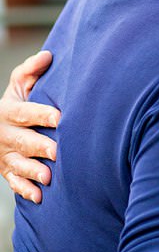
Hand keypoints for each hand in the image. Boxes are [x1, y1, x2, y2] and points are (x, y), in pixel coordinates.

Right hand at [1, 50, 58, 202]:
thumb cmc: (15, 103)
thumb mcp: (17, 86)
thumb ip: (29, 72)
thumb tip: (47, 56)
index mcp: (8, 112)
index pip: (25, 113)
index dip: (41, 114)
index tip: (60, 117)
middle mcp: (4, 135)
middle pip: (23, 141)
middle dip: (40, 147)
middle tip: (58, 151)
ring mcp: (4, 155)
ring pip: (17, 164)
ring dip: (32, 171)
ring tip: (48, 176)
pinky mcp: (5, 171)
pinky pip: (13, 182)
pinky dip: (25, 190)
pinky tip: (39, 196)